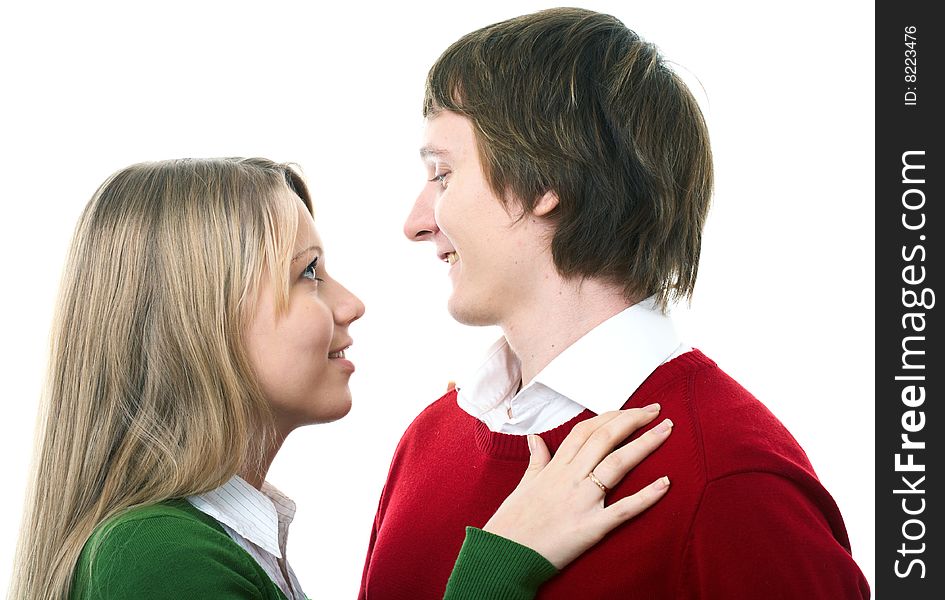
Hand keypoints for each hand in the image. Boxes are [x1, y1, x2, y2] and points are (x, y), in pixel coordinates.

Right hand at [482, 405, 671, 568]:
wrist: (504, 555)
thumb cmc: (512, 522)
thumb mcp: (523, 484)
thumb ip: (536, 459)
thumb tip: (535, 438)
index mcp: (556, 467)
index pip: (587, 430)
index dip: (611, 416)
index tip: (632, 409)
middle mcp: (571, 478)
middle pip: (606, 439)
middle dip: (634, 420)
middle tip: (656, 410)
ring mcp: (582, 501)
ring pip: (618, 464)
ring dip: (645, 444)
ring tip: (666, 430)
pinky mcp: (591, 527)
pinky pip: (623, 509)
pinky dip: (646, 496)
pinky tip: (665, 483)